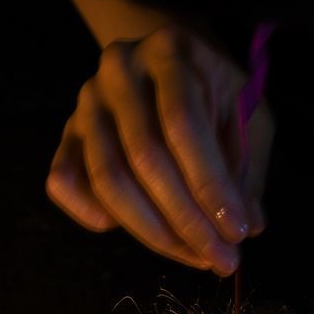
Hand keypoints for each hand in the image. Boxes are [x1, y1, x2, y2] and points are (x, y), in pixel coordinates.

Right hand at [46, 25, 272, 275]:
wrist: (166, 58)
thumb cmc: (214, 90)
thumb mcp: (248, 112)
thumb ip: (249, 165)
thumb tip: (249, 225)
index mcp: (169, 53)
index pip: (183, 124)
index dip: (210, 184)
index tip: (237, 232)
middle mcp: (118, 72)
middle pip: (145, 158)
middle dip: (187, 221)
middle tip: (220, 260)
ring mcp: (86, 103)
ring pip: (108, 179)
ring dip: (153, 232)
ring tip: (195, 257)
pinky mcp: (67, 133)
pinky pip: (64, 182)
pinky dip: (92, 215)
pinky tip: (133, 231)